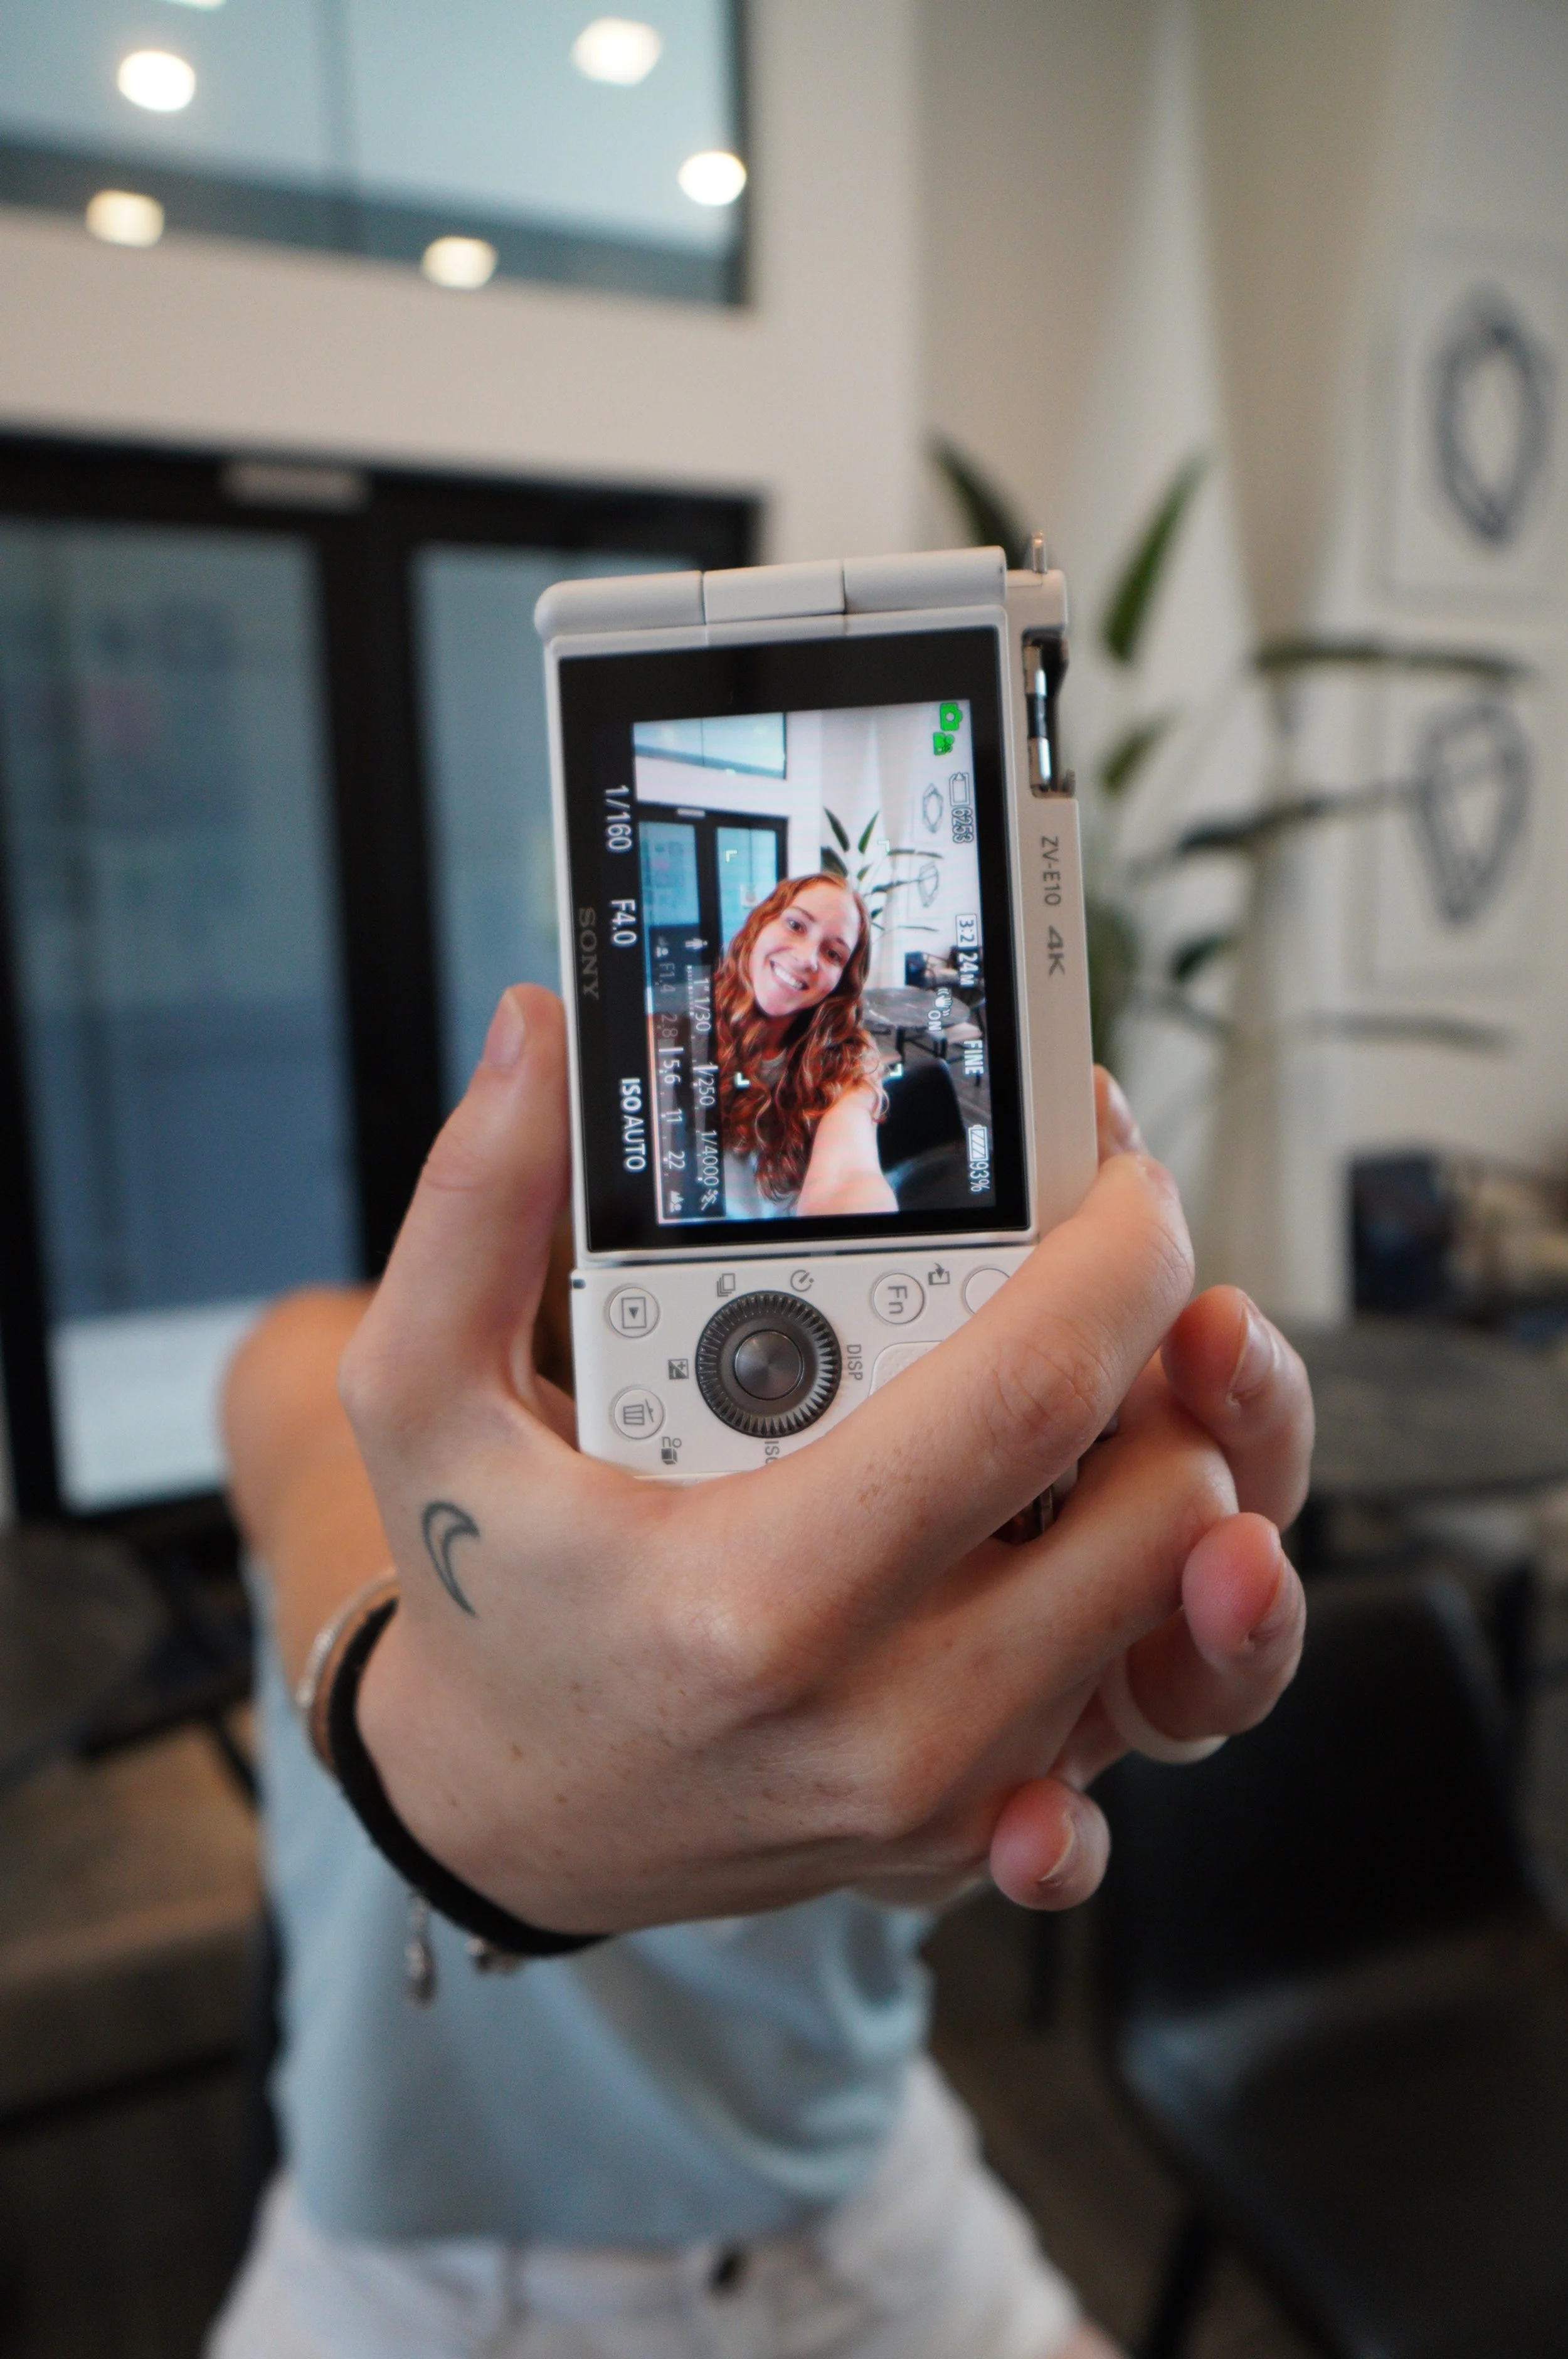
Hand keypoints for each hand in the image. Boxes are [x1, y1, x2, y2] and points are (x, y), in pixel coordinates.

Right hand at [335, 987, 1305, 1934]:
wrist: (509, 1810)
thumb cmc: (486, 1596)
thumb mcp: (421, 1400)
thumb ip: (470, 1208)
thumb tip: (537, 1035)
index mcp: (758, 1600)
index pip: (1029, 1399)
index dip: (1120, 1259)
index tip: (1125, 1181)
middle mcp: (881, 1723)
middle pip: (1161, 1512)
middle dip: (1173, 1368)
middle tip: (1103, 1288)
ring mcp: (943, 1797)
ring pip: (1174, 1604)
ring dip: (1160, 1471)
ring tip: (1070, 1393)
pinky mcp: (974, 1833)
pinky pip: (1140, 1705)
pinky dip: (1140, 1605)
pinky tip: (1061, 1536)